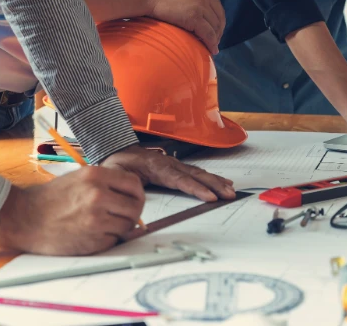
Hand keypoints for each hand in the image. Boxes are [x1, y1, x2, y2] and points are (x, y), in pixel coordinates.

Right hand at [0, 167, 144, 254]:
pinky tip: (92, 233)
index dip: (137, 193)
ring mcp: (96, 220)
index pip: (134, 184)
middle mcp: (98, 196)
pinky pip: (114, 240)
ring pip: (127, 226)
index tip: (133, 199)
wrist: (22, 218)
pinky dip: (108, 239)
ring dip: (120, 227)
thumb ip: (106, 182)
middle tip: (123, 215)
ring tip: (103, 224)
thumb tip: (132, 193)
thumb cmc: (49, 198)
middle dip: (133, 212)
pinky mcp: (92, 241)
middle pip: (135, 207)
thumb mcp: (78, 177)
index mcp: (95, 176)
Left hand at [101, 145, 234, 201]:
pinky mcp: (177, 166)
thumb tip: (136, 195)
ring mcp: (175, 164)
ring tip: (230, 190)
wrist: (117, 149)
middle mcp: (170, 163)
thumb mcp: (116, 174)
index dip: (196, 189)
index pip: (180, 180)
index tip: (210, 197)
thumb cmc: (117, 163)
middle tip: (229, 195)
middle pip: (196, 175)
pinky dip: (212, 178)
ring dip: (216, 182)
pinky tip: (222, 182)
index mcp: (157, 167)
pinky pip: (197, 172)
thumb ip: (126, 184)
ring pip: (200, 173)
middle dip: (214, 185)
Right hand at [145, 0, 224, 53]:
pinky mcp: (194, 17)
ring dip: (215, 39)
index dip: (217, 20)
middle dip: (218, 30)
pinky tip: (211, 50)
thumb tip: (197, 10)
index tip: (215, 29)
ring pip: (215, 27)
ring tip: (212, 47)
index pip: (217, 6)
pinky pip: (208, 34)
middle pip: (219, 17)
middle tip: (214, 41)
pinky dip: (211, 44)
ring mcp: (201, 5)